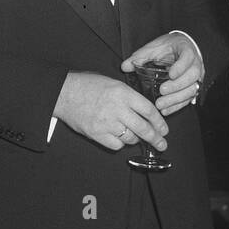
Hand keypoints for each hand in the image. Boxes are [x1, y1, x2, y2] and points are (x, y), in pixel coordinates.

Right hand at [53, 72, 167, 151]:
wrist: (64, 93)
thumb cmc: (88, 85)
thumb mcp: (113, 83)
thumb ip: (130, 97)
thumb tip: (146, 112)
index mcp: (123, 93)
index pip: (149, 110)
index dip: (159, 122)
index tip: (164, 129)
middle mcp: (117, 109)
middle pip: (143, 128)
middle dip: (156, 139)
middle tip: (161, 144)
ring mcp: (107, 123)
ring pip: (131, 138)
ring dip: (136, 139)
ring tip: (135, 136)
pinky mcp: (97, 134)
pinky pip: (116, 145)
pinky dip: (120, 143)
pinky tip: (118, 137)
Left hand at [120, 32, 201, 116]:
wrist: (179, 48)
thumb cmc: (168, 47)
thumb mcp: (154, 47)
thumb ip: (140, 56)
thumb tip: (124, 67)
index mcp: (186, 50)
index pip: (188, 57)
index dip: (181, 66)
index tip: (171, 74)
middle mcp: (195, 64)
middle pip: (192, 76)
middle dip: (177, 86)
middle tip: (162, 91)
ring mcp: (196, 77)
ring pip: (191, 89)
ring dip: (176, 99)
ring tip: (160, 104)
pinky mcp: (192, 88)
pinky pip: (188, 99)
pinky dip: (177, 106)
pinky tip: (165, 110)